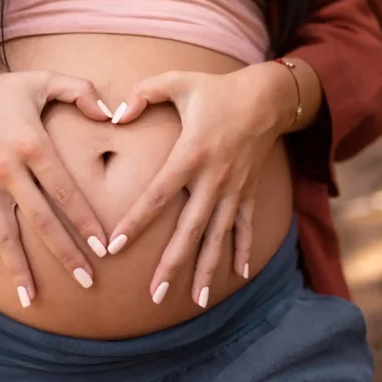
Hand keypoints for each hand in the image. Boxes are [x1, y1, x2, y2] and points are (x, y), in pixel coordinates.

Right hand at [0, 69, 111, 306]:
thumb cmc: (4, 91)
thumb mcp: (43, 81)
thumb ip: (80, 91)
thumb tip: (112, 114)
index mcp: (31, 145)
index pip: (64, 191)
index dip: (85, 221)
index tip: (104, 248)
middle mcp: (8, 171)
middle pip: (41, 221)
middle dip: (65, 254)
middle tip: (87, 282)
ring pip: (5, 234)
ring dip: (19, 267)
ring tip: (31, 299)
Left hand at [108, 62, 295, 307]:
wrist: (267, 98)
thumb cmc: (216, 90)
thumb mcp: (178, 81)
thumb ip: (143, 94)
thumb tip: (114, 115)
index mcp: (191, 154)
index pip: (157, 195)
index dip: (136, 222)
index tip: (115, 246)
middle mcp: (213, 178)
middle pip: (189, 229)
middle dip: (172, 263)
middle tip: (154, 295)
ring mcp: (233, 189)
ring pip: (217, 236)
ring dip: (207, 269)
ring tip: (195, 300)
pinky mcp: (248, 192)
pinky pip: (245, 227)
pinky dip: (242, 251)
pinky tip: (237, 276)